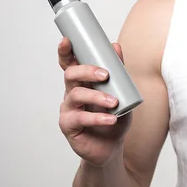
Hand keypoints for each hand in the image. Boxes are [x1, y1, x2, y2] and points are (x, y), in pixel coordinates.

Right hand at [57, 37, 131, 166]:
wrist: (112, 146)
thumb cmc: (115, 116)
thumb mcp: (121, 93)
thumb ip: (119, 72)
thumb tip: (116, 46)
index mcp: (82, 82)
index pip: (69, 64)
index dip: (65, 52)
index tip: (67, 41)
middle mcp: (72, 93)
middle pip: (70, 75)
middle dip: (87, 71)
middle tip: (105, 75)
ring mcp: (69, 109)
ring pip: (76, 95)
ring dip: (97, 96)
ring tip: (113, 102)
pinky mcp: (69, 126)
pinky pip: (80, 118)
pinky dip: (97, 118)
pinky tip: (111, 119)